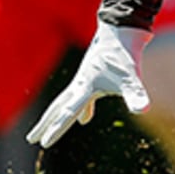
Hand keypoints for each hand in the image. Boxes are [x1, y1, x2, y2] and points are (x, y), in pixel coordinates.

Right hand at [25, 22, 152, 148]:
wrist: (121, 29)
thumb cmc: (125, 54)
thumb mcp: (132, 77)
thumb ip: (135, 94)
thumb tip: (143, 110)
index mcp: (86, 86)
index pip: (68, 112)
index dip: (57, 129)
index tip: (44, 144)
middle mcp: (81, 83)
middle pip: (58, 107)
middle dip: (45, 124)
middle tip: (31, 139)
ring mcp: (85, 79)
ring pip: (66, 102)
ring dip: (58, 116)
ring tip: (48, 130)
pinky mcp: (94, 76)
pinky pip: (82, 97)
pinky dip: (82, 109)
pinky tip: (85, 119)